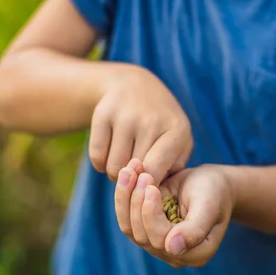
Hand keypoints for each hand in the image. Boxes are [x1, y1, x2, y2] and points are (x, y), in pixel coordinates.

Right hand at [88, 66, 192, 183]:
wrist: (134, 85)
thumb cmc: (162, 122)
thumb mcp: (179, 138)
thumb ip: (175, 166)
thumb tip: (155, 189)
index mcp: (176, 130)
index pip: (155, 171)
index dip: (148, 185)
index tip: (146, 186)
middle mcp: (151, 121)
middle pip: (134, 173)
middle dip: (134, 179)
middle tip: (137, 169)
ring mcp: (125, 116)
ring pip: (113, 168)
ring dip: (116, 173)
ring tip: (125, 162)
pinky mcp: (102, 114)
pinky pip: (96, 157)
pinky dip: (101, 163)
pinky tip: (110, 153)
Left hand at [115, 160, 233, 267]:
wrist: (210, 182)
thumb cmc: (215, 191)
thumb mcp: (209, 205)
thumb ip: (195, 229)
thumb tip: (172, 248)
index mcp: (196, 253)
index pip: (162, 241)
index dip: (151, 215)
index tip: (151, 187)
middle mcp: (175, 254)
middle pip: (142, 236)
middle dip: (137, 202)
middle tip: (141, 173)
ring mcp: (158, 244)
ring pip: (130, 228)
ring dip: (126, 198)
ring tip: (130, 170)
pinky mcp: (145, 230)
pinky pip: (127, 218)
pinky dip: (123, 196)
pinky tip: (127, 173)